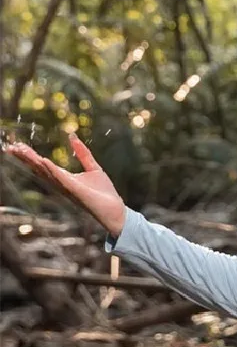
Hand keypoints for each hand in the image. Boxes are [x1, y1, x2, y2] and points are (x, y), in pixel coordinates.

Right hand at [4, 134, 126, 236]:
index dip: (30, 155)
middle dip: (25, 157)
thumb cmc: (104, 193)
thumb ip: (83, 153)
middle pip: (39, 168)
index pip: (43, 164)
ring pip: (46, 172)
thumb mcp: (93, 168)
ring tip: (21, 150)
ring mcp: (67, 187)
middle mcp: (61, 183)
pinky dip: (53, 170)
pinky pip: (62, 179)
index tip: (16, 145)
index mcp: (64, 178)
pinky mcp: (76, 190)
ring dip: (33, 161)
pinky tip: (44, 161)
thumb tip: (72, 136)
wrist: (115, 209)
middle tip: (10, 147)